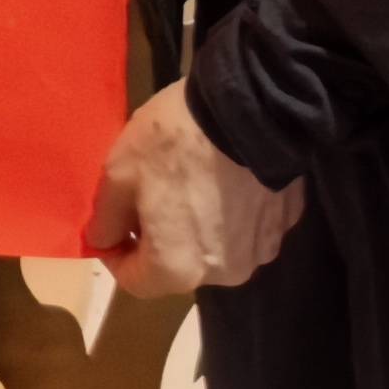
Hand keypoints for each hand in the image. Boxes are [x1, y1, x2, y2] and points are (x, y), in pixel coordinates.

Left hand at [87, 76, 304, 298]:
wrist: (248, 105)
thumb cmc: (174, 142)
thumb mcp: (118, 172)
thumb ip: (105, 219)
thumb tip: (104, 241)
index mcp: (177, 269)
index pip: (134, 282)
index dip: (116, 255)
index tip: (112, 224)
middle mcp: (222, 274)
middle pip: (177, 266)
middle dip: (158, 238)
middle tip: (151, 195)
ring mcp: (260, 251)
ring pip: (214, 249)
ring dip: (197, 227)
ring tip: (192, 184)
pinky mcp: (284, 224)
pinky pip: (247, 228)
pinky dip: (232, 212)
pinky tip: (226, 178)